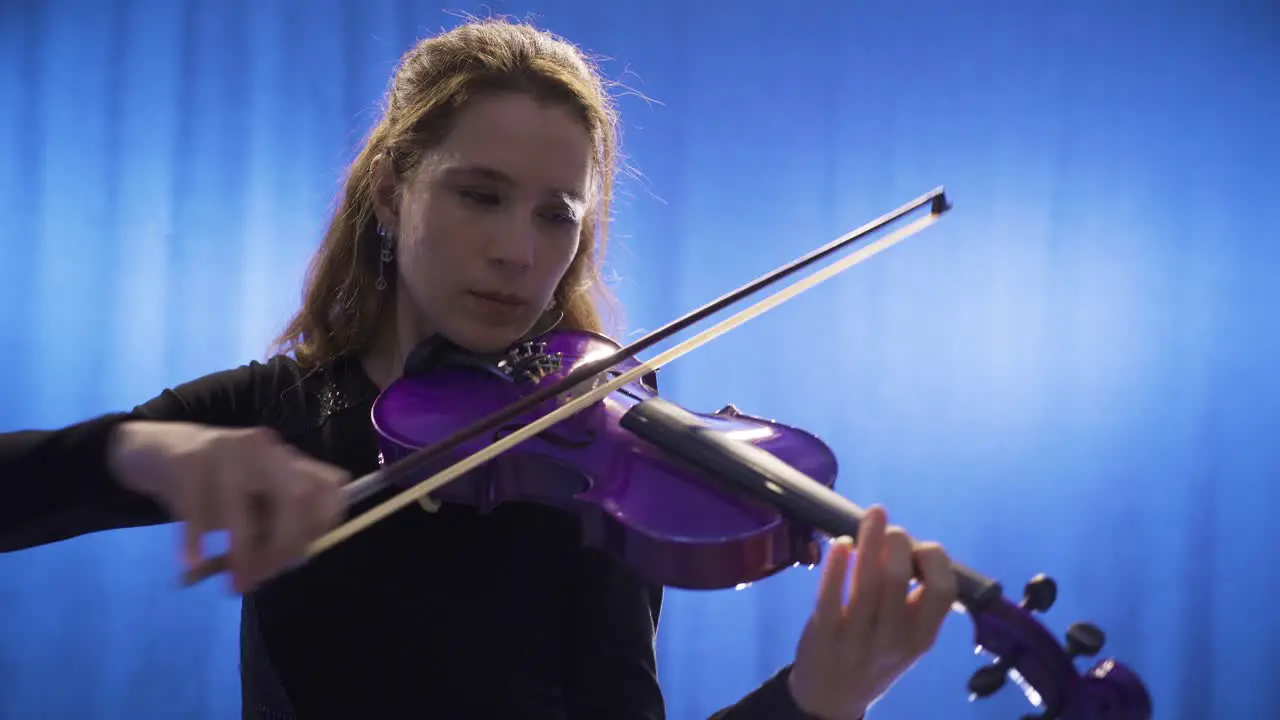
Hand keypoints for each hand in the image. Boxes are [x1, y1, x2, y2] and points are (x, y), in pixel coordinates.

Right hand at [107, 421, 349, 592]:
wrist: (157, 449)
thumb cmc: (215, 485)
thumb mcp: (253, 502)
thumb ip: (274, 527)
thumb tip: (289, 562)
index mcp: (288, 459)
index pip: (329, 486)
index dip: (324, 524)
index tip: (304, 556)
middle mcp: (266, 449)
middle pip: (296, 496)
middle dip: (284, 544)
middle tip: (265, 578)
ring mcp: (228, 449)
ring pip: (244, 510)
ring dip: (241, 553)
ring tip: (233, 583)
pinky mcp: (189, 459)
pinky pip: (197, 511)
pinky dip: (196, 542)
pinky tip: (192, 563)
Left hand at [787, 506, 956, 718]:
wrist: (833, 698)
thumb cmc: (876, 654)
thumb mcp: (907, 636)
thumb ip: (913, 599)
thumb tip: (909, 544)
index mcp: (922, 637)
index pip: (943, 592)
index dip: (935, 560)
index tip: (920, 547)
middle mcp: (893, 640)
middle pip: (898, 579)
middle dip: (898, 542)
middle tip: (892, 528)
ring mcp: (857, 639)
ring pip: (865, 583)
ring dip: (869, 540)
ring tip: (874, 515)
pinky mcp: (823, 635)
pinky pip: (829, 597)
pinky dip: (836, 566)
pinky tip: (840, 543)